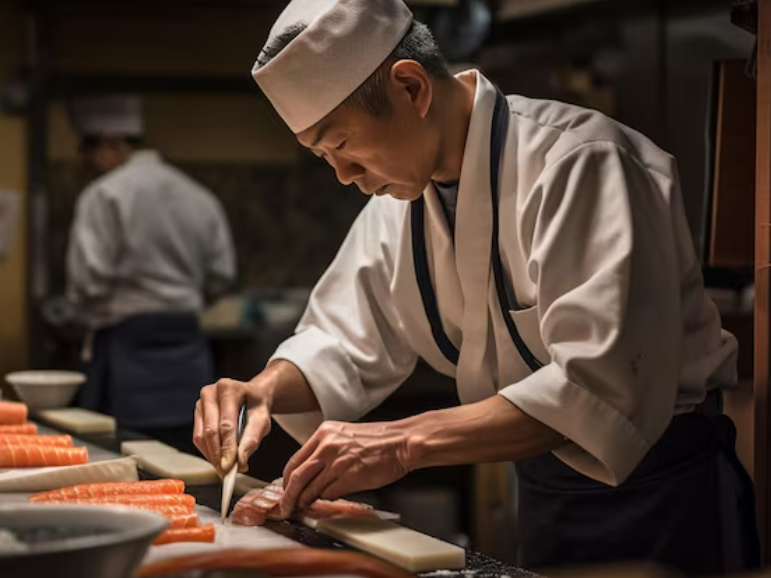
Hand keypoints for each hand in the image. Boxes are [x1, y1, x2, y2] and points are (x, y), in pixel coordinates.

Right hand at [193, 377, 271, 474]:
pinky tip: (220, 457)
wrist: (251, 396)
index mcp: (229, 388)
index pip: (226, 424)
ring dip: (213, 456)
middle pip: (211, 431)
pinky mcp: (197, 413)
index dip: (228, 447)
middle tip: (227, 471)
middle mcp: (211, 393)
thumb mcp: (262, 418)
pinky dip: (208, 451)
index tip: (230, 466)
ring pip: (201, 436)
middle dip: (219, 455)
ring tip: (226, 467)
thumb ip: (252, 438)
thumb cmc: (256, 406)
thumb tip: (241, 459)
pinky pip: (198, 437)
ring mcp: (201, 402)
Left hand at [280, 420, 410, 517]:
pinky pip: (329, 494)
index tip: (285, 489)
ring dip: (305, 502)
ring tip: (303, 507)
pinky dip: (325, 500)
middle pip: (296, 476)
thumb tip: (310, 471)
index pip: (295, 460)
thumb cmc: (378, 440)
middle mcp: (327, 445)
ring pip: (310, 488)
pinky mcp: (349, 477)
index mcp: (324, 433)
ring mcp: (337, 462)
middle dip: (288, 497)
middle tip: (285, 507)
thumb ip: (325, 449)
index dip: (286, 479)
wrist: (400, 442)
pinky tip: (326, 501)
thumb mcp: (344, 435)